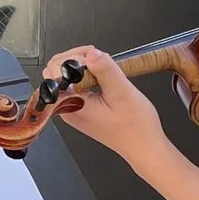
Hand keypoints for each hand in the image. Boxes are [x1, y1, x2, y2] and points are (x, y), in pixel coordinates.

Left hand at [40, 46, 171, 168]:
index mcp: (70, 105)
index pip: (54, 70)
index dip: (73, 58)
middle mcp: (66, 108)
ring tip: (103, 69)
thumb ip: (105, 70)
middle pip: (56, 71)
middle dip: (76, 59)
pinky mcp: (81, 108)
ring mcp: (72, 109)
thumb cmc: (135, 127)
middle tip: (99, 59)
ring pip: (66, 77)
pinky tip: (103, 78)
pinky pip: (76, 85)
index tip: (94, 57)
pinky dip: (88, 76)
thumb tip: (90, 54)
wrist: (144, 146)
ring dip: (83, 67)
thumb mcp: (122, 92)